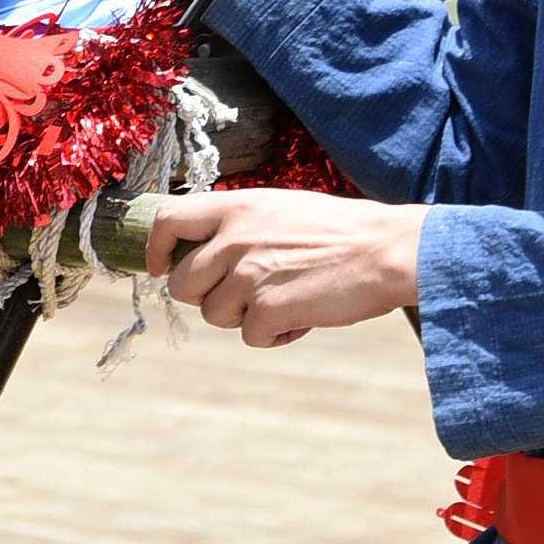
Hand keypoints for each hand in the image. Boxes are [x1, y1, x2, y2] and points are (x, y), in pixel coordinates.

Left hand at [135, 191, 424, 345]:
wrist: (387, 250)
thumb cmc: (341, 230)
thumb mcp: (281, 208)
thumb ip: (240, 225)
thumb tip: (208, 252)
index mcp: (235, 207)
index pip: (166, 222)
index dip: (156, 250)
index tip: (159, 268)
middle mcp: (233, 239)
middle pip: (182, 284)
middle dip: (208, 297)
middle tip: (244, 295)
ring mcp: (248, 275)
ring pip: (214, 315)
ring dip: (245, 317)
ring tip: (285, 300)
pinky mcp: (268, 308)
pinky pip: (252, 336)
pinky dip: (276, 335)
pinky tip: (302, 317)